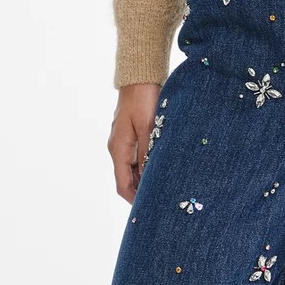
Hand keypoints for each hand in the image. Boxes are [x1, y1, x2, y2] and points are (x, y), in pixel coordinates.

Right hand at [108, 82, 160, 202]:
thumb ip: (148, 153)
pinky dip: (148, 164)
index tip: (149, 209)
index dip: (134, 199)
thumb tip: (150, 177)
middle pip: (127, 178)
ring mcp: (124, 140)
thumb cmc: (144, 99)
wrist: (140, 75)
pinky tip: (163, 165)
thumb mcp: (148, 128)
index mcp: (119, 149)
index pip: (122, 184)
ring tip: (165, 185)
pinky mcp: (133, 132)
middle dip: (141, 190)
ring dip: (146, 177)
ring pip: (134, 167)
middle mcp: (118, 147)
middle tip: (162, 199)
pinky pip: (138, 155)